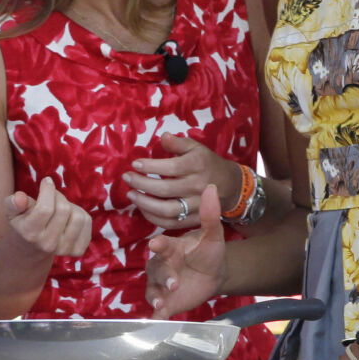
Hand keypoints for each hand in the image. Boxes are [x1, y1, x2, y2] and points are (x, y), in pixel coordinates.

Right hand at [5, 177, 91, 257]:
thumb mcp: (13, 212)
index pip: (45, 208)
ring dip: (71, 206)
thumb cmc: (24, 223)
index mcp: (30, 233)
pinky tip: (69, 218)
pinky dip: (80, 214)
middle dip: (58, 196)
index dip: (48, 190)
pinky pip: (87, 222)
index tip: (47, 181)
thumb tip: (19, 197)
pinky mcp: (78, 250)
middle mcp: (48, 244)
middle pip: (63, 210)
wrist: (32, 248)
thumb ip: (12, 203)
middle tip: (52, 196)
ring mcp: (64, 249)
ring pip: (79, 216)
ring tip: (60, 208)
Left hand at [126, 135, 242, 229]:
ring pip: (167, 209)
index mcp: (198, 165)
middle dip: (141, 184)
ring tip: (131, 194)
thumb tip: (162, 137)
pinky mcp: (194, 219)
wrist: (231, 187)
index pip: (170, 167)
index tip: (135, 164)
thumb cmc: (208, 164)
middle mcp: (197, 186)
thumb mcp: (197, 148)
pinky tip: (143, 208)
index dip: (150, 166)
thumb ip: (178, 143)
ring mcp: (196, 205)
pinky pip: (171, 223)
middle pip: (165, 189)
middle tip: (127, 178)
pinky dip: (154, 218)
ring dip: (145, 203)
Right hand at [146, 184, 226, 317]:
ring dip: (155, 296)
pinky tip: (157, 320)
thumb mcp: (213, 234)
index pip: (162, 246)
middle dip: (163, 276)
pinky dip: (156, 315)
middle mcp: (162, 266)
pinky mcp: (167, 302)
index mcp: (171, 248)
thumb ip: (210, 214)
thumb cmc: (209, 251)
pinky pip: (157, 309)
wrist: (214, 274)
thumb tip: (211, 186)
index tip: (156, 244)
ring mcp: (162, 285)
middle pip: (156, 270)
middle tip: (173, 282)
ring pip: (152, 290)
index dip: (159, 245)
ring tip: (160, 303)